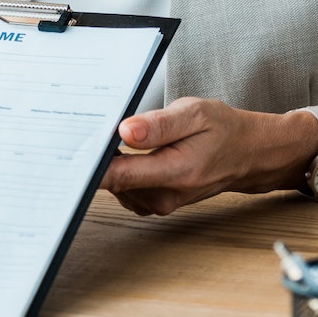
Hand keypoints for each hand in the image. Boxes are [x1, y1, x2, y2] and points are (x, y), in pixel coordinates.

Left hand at [102, 96, 317, 215]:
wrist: (248, 153)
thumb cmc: (223, 130)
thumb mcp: (194, 113)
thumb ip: (157, 125)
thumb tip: (124, 132)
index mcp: (175, 171)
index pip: (118, 175)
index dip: (89, 165)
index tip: (69, 152)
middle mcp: (165, 195)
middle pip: (111, 181)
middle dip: (96, 158)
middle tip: (87, 130)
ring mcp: (159, 203)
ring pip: (115, 185)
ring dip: (108, 164)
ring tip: (112, 136)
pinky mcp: (155, 202)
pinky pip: (124, 188)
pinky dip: (119, 171)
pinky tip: (124, 152)